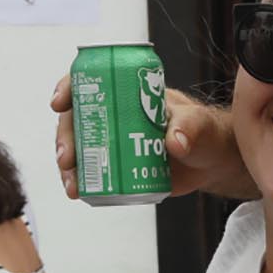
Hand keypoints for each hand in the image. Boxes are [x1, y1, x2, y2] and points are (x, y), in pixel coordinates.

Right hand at [51, 73, 247, 199]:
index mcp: (133, 93)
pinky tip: (78, 192)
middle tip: (67, 158)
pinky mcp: (118, 166)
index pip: (93, 80)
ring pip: (80, 147)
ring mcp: (114, 141)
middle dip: (66, 137)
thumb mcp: (201, 125)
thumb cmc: (206, 133)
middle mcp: (117, 114)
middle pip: (78, 118)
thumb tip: (176, 142)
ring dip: (69, 165)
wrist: (212, 163)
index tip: (60, 103)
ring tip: (73, 185)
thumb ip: (191, 129)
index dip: (70, 88)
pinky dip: (81, 180)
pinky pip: (91, 170)